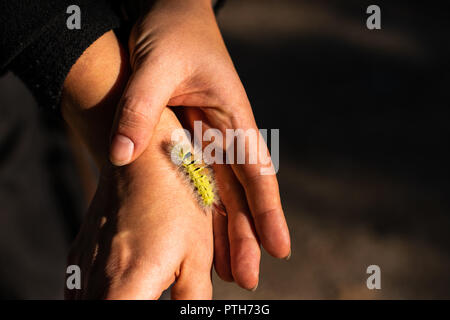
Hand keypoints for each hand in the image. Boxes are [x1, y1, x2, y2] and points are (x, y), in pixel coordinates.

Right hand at [65, 109, 212, 298]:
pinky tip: (121, 293)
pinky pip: (79, 293)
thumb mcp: (197, 255)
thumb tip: (198, 314)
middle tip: (156, 294)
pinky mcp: (78, 252)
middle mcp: (92, 284)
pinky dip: (99, 300)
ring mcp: (79, 267)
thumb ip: (193, 300)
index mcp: (126, 290)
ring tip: (143, 291)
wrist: (142, 153)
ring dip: (116, 305)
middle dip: (130, 314)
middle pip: (102, 318)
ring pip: (86, 308)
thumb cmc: (178, 199)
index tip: (162, 303)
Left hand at [109, 0, 290, 289]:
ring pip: (218, 194)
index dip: (268, 213)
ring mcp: (205, 139)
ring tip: (225, 270)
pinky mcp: (186, 138)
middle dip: (245, 236)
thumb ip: (140, 107)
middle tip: (246, 278)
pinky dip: (198, 210)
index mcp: (231, 117)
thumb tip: (121, 154)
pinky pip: (193, 180)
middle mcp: (223, 134)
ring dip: (223, 231)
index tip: (280, 248)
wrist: (170, 11)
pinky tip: (195, 233)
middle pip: (239, 194)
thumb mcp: (156, 64)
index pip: (256, 172)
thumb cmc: (173, 30)